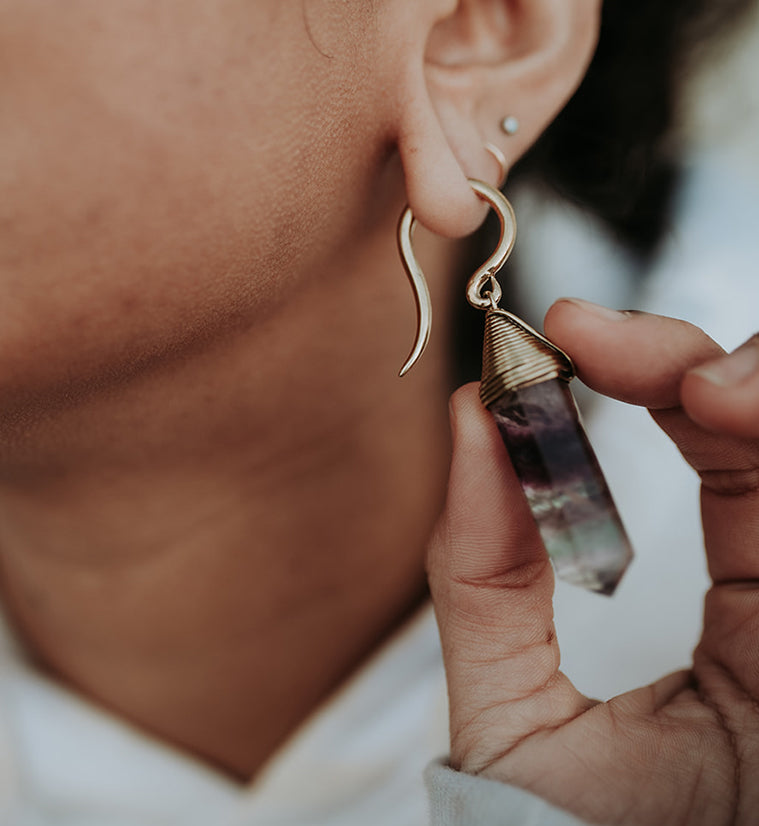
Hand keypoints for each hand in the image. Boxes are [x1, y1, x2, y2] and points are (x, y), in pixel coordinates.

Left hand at [428, 300, 758, 824]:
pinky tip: (732, 415)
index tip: (563, 332)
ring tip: (697, 390)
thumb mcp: (510, 704)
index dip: (650, 367)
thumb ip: (480, 570)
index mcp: (745, 605)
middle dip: (698, 358)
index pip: (719, 445)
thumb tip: (469, 417)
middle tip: (596, 337)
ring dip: (758, 385)